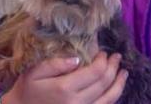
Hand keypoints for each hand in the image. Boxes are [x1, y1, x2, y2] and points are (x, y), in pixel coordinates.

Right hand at [2, 52, 127, 103]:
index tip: (102, 51)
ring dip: (119, 83)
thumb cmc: (27, 89)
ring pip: (109, 97)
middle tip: (115, 56)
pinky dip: (113, 97)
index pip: (94, 72)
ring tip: (123, 71)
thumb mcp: (33, 72)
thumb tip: (77, 58)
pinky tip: (116, 88)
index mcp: (65, 88)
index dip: (102, 60)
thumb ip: (54, 64)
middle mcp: (78, 102)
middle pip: (104, 83)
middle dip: (112, 67)